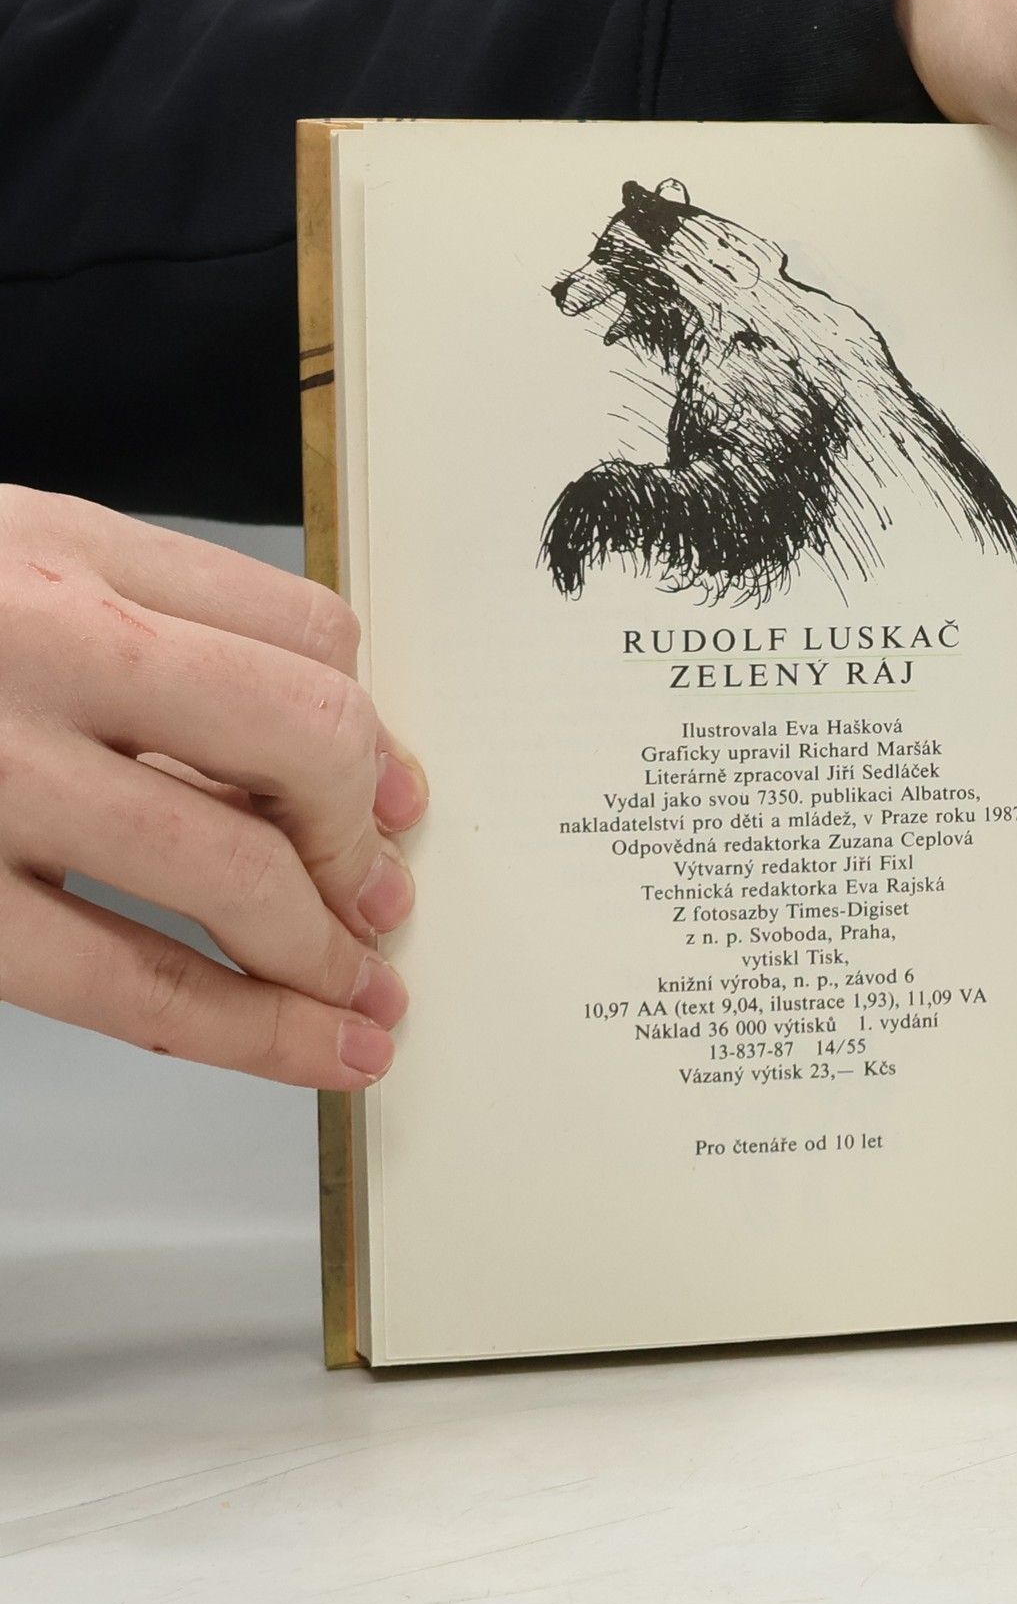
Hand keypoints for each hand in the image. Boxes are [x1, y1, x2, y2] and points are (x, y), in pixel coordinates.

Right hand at [0, 486, 426, 1087]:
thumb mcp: (8, 562)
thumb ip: (153, 623)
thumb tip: (323, 747)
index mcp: (65, 557)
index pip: (306, 636)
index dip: (374, 736)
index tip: (392, 799)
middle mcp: (37, 648)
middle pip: (303, 735)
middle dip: (362, 836)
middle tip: (380, 900)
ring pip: (227, 871)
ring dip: (323, 950)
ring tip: (361, 999)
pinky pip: (120, 980)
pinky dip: (241, 1028)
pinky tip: (302, 1047)